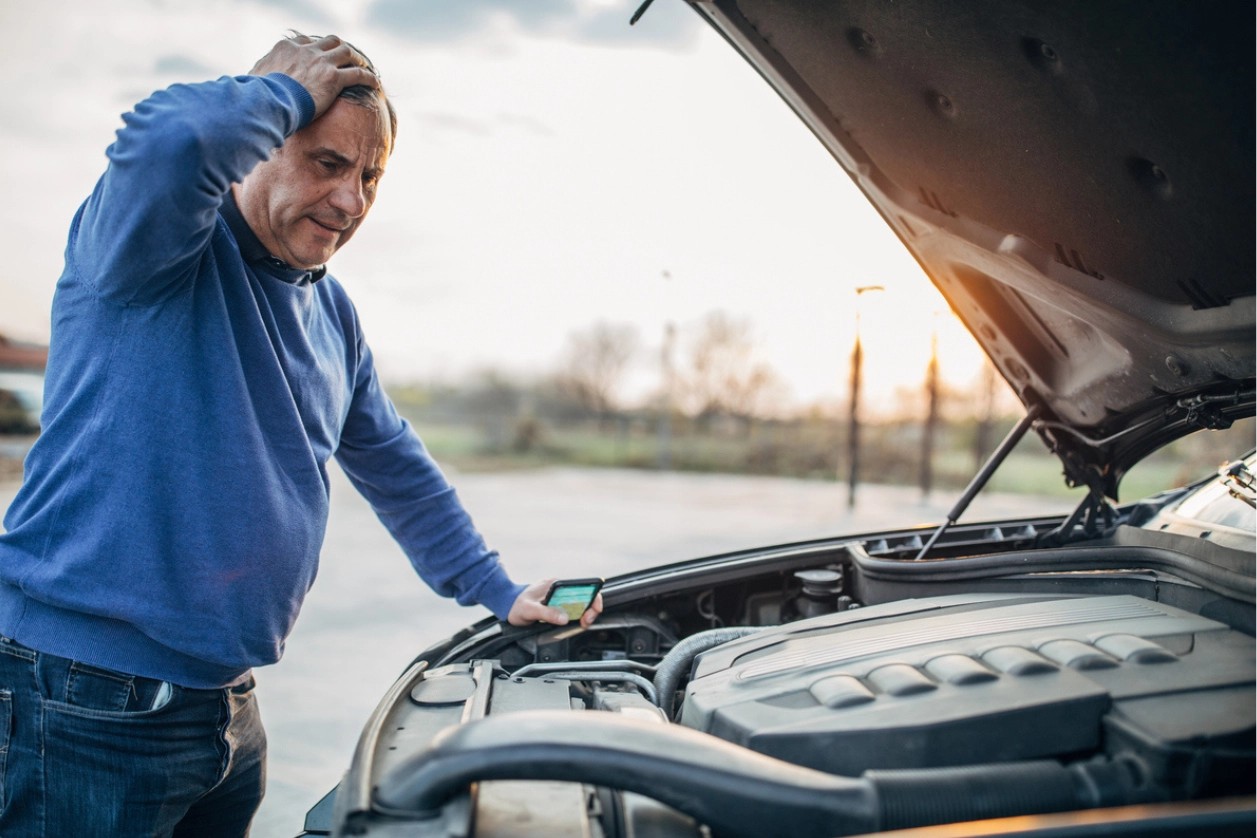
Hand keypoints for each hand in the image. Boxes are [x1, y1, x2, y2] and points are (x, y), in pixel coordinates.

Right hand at [250, 33, 379, 119]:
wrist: (269, 102)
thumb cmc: (258, 96)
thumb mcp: (254, 78)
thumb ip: (259, 74)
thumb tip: (253, 81)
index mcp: (286, 48)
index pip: (306, 42)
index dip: (317, 49)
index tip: (321, 57)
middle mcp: (306, 50)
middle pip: (329, 41)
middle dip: (340, 48)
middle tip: (346, 58)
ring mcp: (321, 62)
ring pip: (346, 52)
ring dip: (357, 58)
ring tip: (363, 66)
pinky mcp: (334, 78)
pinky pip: (358, 73)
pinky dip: (368, 77)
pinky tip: (374, 82)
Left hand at [507, 578, 603, 627]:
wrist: (507, 606)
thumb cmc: (516, 604)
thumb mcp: (529, 609)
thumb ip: (546, 613)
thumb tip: (564, 618)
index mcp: (556, 584)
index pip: (583, 586)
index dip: (593, 597)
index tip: (593, 610)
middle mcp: (561, 589)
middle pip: (585, 596)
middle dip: (590, 609)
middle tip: (585, 621)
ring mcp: (560, 597)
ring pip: (581, 604)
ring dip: (585, 614)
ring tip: (581, 623)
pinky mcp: (558, 605)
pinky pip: (574, 610)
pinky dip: (578, 617)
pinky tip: (575, 622)